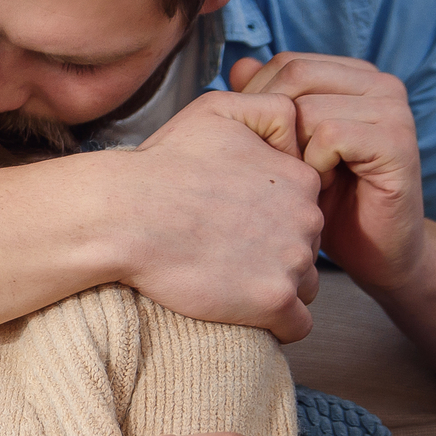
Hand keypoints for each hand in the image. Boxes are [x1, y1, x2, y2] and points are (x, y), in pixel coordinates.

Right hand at [114, 91, 323, 342]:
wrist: (127, 213)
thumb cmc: (164, 163)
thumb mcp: (220, 109)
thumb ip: (271, 110)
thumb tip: (294, 136)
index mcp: (299, 177)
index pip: (306, 206)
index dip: (275, 216)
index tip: (238, 221)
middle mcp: (307, 218)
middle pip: (308, 247)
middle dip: (277, 252)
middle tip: (228, 250)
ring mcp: (292, 261)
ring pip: (304, 286)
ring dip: (276, 287)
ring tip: (231, 280)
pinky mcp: (273, 301)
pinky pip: (296, 326)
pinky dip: (276, 324)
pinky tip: (244, 311)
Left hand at [231, 53, 425, 292]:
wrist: (377, 252)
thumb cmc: (328, 199)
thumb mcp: (288, 145)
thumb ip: (268, 102)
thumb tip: (240, 65)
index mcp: (355, 75)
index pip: (287, 63)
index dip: (259, 101)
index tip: (264, 145)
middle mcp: (380, 83)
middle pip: (295, 77)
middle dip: (273, 124)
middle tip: (283, 165)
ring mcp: (393, 110)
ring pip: (307, 108)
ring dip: (294, 152)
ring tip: (307, 178)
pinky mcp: (397, 142)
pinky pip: (330, 136)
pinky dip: (315, 166)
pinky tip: (323, 185)